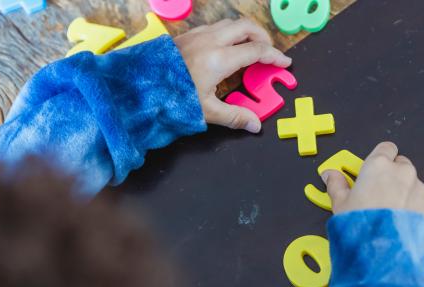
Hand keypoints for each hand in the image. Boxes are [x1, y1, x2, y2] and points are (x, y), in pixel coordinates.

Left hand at [174, 18, 291, 132]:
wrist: (138, 86)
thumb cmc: (171, 98)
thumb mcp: (206, 110)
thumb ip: (234, 116)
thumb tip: (255, 126)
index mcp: (220, 59)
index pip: (256, 50)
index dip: (275, 56)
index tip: (284, 62)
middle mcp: (211, 41)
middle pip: (246, 27)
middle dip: (262, 37)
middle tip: (268, 53)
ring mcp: (197, 35)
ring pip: (230, 24)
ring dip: (245, 33)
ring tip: (250, 50)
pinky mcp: (186, 36)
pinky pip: (215, 27)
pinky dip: (228, 34)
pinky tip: (225, 49)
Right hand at [322, 142, 423, 217]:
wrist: (381, 250)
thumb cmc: (360, 223)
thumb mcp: (340, 203)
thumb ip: (336, 184)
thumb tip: (329, 175)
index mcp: (379, 165)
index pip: (386, 148)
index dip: (380, 158)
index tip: (372, 169)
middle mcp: (402, 172)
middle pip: (401, 164)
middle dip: (392, 174)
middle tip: (377, 192)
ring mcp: (418, 189)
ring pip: (412, 183)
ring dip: (403, 191)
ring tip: (388, 212)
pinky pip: (420, 201)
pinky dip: (412, 208)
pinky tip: (399, 222)